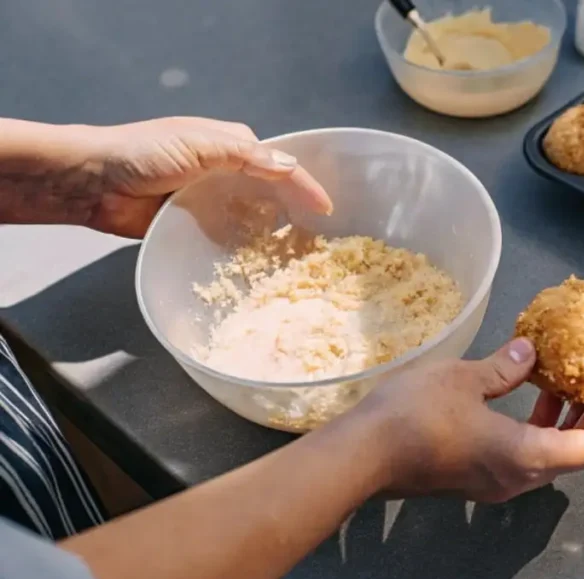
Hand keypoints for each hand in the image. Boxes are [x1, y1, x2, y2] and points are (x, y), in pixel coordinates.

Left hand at [82, 117, 331, 237]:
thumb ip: (246, 157)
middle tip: (320, 235)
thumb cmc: (142, 153)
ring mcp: (208, 199)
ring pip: (250, 214)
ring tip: (297, 254)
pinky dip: (244, 246)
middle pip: (268, 190)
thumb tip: (290, 168)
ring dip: (271, 231)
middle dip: (294, 209)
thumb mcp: (200, 146)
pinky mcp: (192, 225)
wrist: (90, 182)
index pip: (277, 164)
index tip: (327, 209)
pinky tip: (260, 261)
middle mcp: (223, 170)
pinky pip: (226, 235)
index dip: (304, 183)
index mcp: (229, 144)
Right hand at [353, 338, 583, 502]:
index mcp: (527, 457)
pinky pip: (525, 454)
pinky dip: (539, 426)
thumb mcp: (465, 377)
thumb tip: (529, 350)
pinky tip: (529, 393)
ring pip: (551, 455)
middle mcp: (519, 477)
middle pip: (579, 454)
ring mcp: (496, 482)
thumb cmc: (414, 416)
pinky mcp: (476, 477)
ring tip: (574, 382)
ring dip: (568, 422)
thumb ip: (505, 367)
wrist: (361, 456)